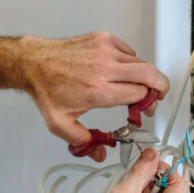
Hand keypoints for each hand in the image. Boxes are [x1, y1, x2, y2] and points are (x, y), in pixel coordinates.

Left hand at [21, 32, 169, 162]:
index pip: (139, 95)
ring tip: (136, 86)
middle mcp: (105, 68)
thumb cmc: (47, 89)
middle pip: (150, 75)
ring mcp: (106, 50)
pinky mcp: (104, 38)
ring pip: (142, 63)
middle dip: (159, 88)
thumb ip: (84, 141)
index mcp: (98, 91)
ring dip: (145, 76)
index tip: (141, 112)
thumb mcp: (61, 124)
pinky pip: (129, 51)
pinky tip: (121, 72)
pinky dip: (131, 62)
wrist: (33, 63)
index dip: (145, 105)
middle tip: (156, 97)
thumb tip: (100, 153)